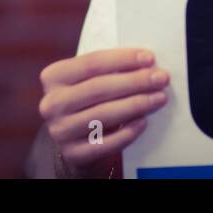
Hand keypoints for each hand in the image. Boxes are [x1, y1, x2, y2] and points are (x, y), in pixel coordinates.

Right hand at [38, 47, 170, 177]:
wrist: (76, 141)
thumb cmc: (90, 101)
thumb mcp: (89, 81)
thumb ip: (109, 69)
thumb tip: (146, 63)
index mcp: (54, 77)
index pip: (92, 63)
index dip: (123, 59)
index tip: (150, 58)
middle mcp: (52, 103)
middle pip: (99, 87)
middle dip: (135, 81)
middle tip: (161, 78)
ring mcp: (60, 131)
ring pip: (104, 114)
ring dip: (136, 104)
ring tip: (159, 98)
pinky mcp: (73, 154)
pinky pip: (106, 143)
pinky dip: (128, 132)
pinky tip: (143, 122)